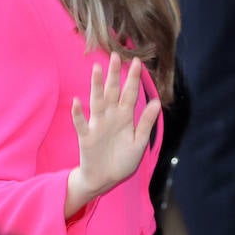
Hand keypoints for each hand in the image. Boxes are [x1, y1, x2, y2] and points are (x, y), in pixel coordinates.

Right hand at [65, 51, 160, 217]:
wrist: (104, 180)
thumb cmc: (122, 161)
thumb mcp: (139, 143)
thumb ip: (145, 123)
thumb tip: (157, 102)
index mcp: (125, 118)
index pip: (130, 94)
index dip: (133, 79)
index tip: (137, 62)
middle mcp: (110, 117)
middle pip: (113, 91)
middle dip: (115, 74)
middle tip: (116, 55)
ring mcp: (97, 125)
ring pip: (97, 101)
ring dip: (97, 86)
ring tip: (97, 70)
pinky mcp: (86, 137)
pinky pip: (81, 123)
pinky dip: (78, 114)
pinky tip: (77, 102)